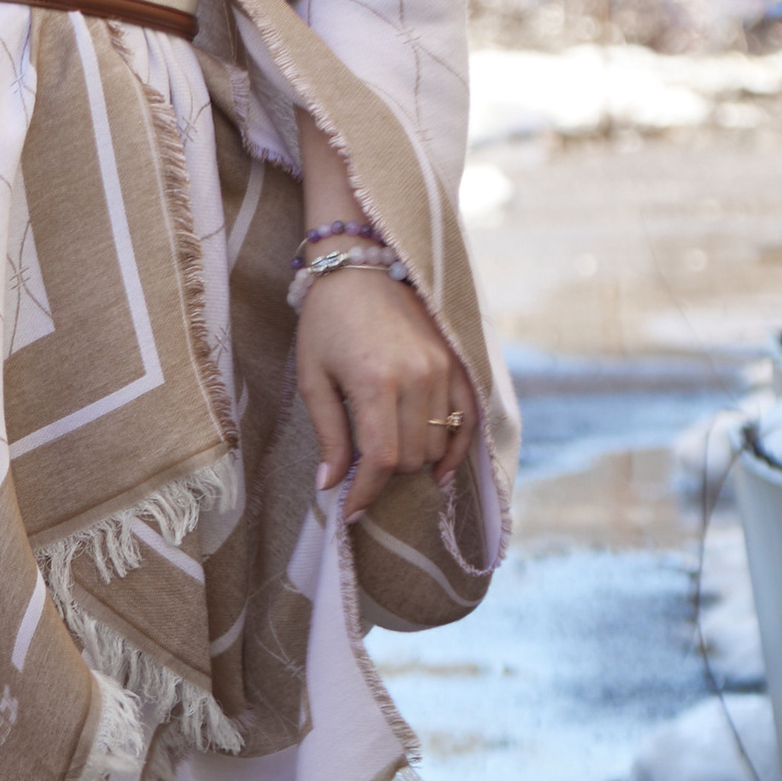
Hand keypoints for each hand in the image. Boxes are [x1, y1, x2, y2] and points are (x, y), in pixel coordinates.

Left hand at [293, 263, 468, 521]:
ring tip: (388, 460)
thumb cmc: (326, 323)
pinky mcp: (457, 363)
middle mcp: (417, 377)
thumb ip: (328, 434)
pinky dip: (456, 449)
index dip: (366, 493)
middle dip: (386, 475)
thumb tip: (331, 485)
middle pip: (412, 457)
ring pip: (437, 444)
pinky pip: (468, 419)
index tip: (351, 511)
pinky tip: (440, 472)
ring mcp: (443, 369)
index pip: (382, 459)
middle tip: (361, 473)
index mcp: (375, 381)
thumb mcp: (313, 378)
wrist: (360, 269)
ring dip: (413, 462)